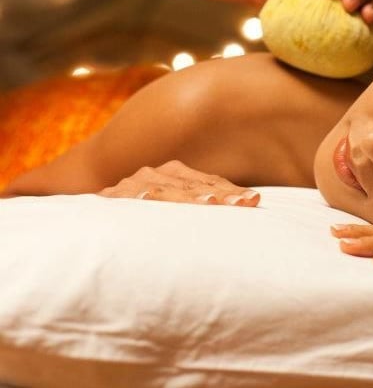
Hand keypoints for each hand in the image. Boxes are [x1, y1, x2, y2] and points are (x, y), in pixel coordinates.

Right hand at [98, 160, 259, 206]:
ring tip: (213, 202)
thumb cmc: (144, 220)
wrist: (94, 220)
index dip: (232, 192)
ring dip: (191, 196)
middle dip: (222, 195)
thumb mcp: (174, 214)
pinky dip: (146, 197)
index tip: (255, 201)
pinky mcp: (115, 195)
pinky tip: (155, 199)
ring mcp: (138, 182)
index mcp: (177, 176)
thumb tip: (243, 212)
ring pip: (170, 190)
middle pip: (197, 185)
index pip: (211, 183)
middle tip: (246, 203)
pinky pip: (134, 197)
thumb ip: (200, 212)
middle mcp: (160, 174)